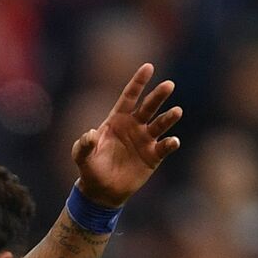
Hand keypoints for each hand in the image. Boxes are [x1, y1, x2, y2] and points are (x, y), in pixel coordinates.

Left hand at [72, 63, 181, 206]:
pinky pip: (165, 147)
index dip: (138, 82)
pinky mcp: (153, 156)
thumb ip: (83, 144)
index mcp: (117, 120)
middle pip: (148, 107)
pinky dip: (170, 143)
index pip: (129, 97)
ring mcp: (146, 140)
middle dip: (158, 96)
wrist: (101, 190)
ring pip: (160, 124)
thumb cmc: (90, 168)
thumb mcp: (81, 156)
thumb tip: (90, 134)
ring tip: (176, 111)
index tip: (149, 66)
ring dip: (169, 118)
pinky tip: (173, 141)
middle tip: (168, 85)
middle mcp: (134, 126)